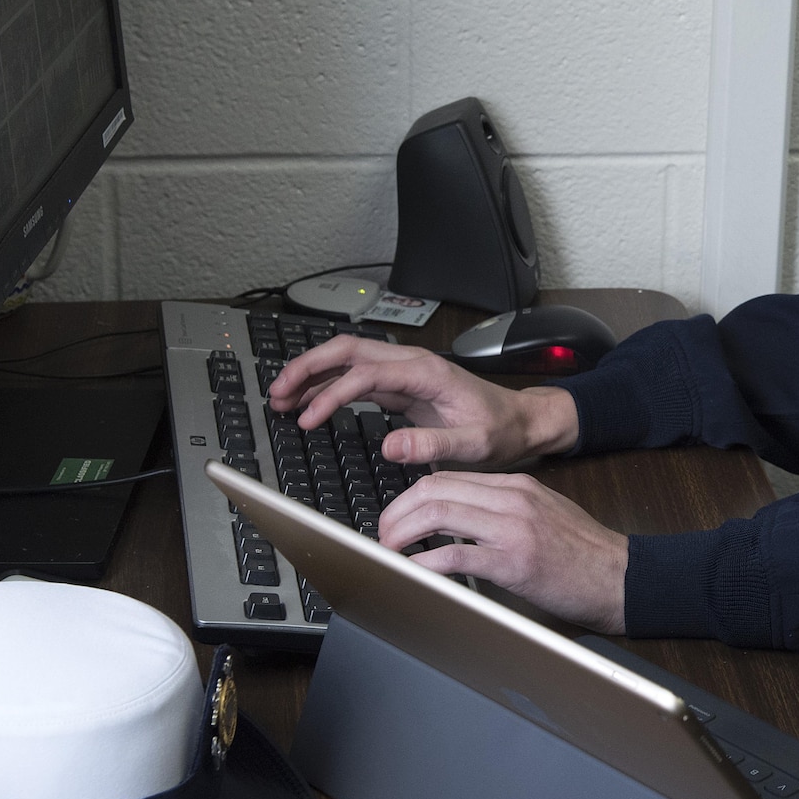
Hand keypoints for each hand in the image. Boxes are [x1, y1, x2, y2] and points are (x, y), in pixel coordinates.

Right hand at [265, 335, 578, 470]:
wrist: (521, 422)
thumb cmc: (500, 430)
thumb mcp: (473, 444)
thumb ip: (432, 444)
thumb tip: (390, 446)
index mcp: (426, 373)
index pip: (365, 374)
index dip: (332, 395)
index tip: (309, 421)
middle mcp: (412, 365)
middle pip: (347, 351)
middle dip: (308, 368)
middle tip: (278, 393)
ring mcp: (405, 373)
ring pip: (348, 361)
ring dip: (313, 375)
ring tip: (283, 399)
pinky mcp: (402, 387)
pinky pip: (357, 378)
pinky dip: (330, 387)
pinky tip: (312, 404)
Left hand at [379, 472, 627, 633]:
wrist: (619, 575)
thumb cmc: (583, 551)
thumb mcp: (542, 512)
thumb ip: (502, 509)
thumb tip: (456, 521)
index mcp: (516, 485)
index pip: (447, 477)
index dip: (409, 497)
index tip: (395, 517)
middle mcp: (512, 499)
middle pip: (434, 489)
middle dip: (396, 512)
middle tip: (383, 534)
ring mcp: (513, 528)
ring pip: (438, 513)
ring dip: (402, 533)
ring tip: (389, 551)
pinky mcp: (514, 562)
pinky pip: (455, 556)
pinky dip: (424, 564)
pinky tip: (413, 572)